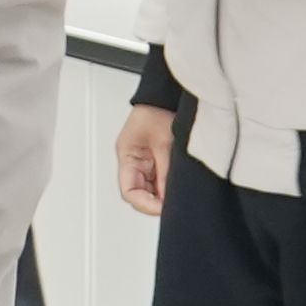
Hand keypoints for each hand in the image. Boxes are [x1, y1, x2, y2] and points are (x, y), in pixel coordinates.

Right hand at [114, 102, 173, 217]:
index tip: (163, 208)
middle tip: (173, 205)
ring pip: (150, 190)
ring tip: (177, 195)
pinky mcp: (156, 161)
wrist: (164, 96)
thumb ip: (166, 173)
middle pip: (139, 194)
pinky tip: (178, 187)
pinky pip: (159, 181)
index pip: (129, 191)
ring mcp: (144, 162)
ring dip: (162, 195)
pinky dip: (167, 187)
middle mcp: (133, 162)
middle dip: (155, 202)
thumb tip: (168, 199)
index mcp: (127, 156)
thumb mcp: (165, 144)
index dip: (145, 204)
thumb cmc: (158, 110)